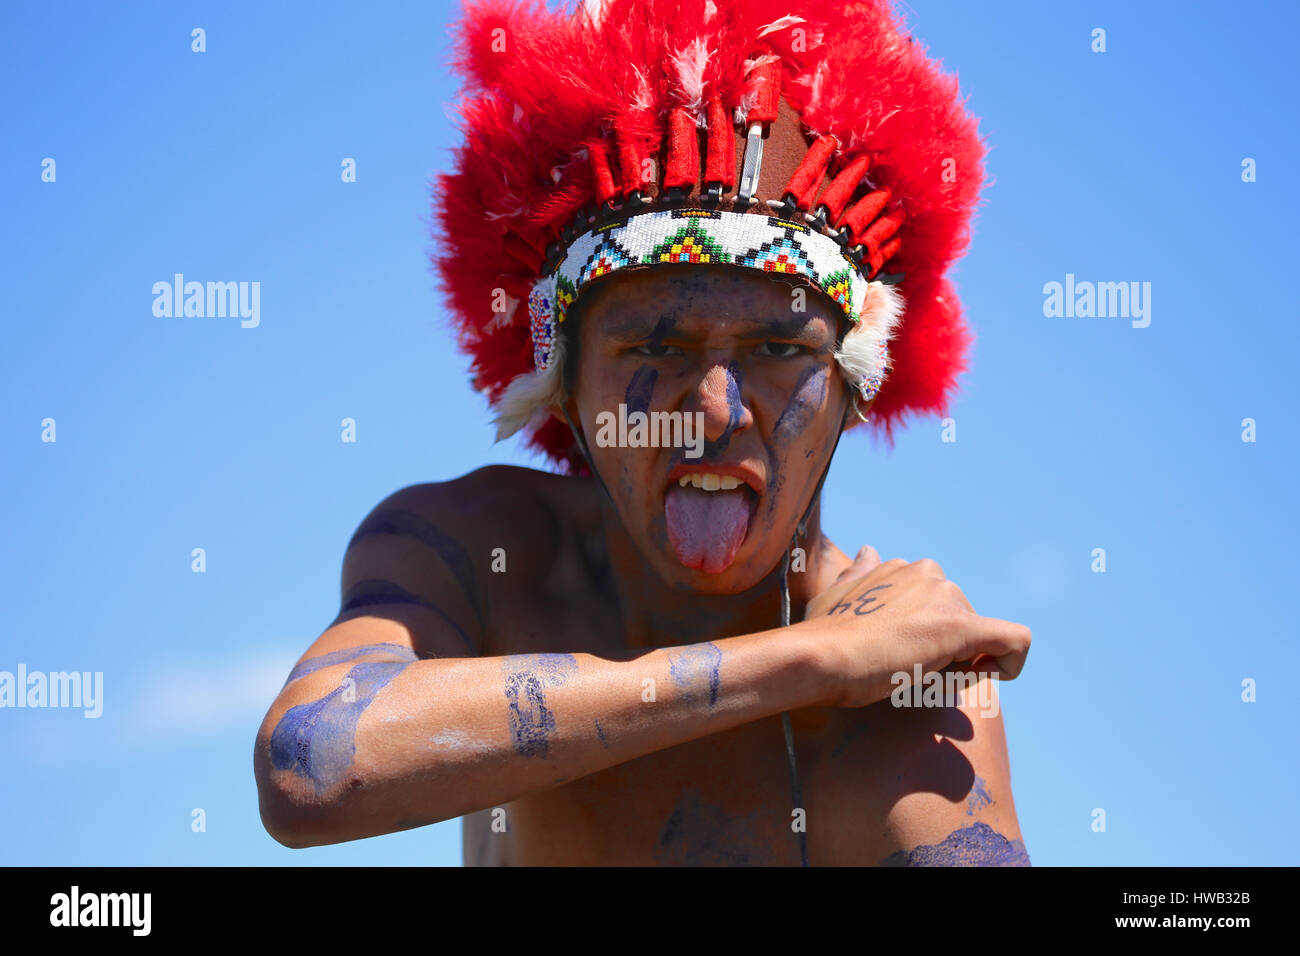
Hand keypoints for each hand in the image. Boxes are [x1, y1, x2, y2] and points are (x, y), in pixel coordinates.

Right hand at [804, 548, 1031, 708]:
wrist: (820, 656)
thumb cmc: (821, 634)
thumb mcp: (836, 595)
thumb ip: (857, 575)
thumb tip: (868, 551)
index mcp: (901, 568)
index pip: (934, 603)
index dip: (928, 635)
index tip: (905, 655)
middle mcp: (927, 573)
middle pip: (958, 620)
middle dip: (945, 650)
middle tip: (910, 674)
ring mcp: (945, 597)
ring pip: (978, 636)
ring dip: (961, 663)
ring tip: (922, 679)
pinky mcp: (962, 627)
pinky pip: (1015, 641)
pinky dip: (1011, 664)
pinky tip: (988, 676)